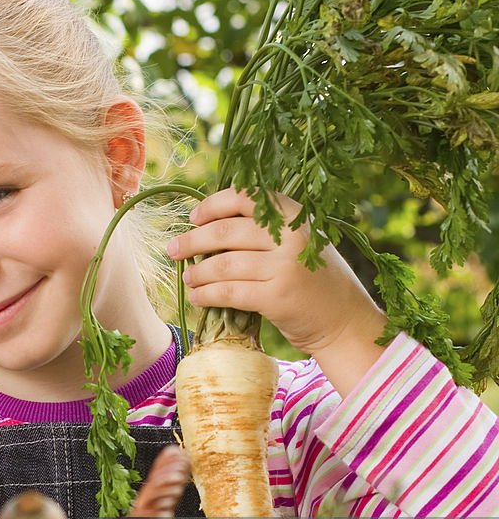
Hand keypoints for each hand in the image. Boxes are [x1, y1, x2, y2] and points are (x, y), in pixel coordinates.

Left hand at [169, 188, 388, 395]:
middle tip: (173, 249)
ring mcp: (285, 267)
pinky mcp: (277, 298)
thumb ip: (267, 231)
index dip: (214, 205)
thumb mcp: (300, 243)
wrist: (345, 321)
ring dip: (197, 273)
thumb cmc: (316, 281)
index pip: (246, 197)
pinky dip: (206, 295)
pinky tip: (198, 297)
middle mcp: (291, 237)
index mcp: (296, 216)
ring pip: (222, 265)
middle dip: (192, 240)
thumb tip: (210, 225)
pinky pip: (228, 292)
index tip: (194, 217)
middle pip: (226, 231)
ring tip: (188, 279)